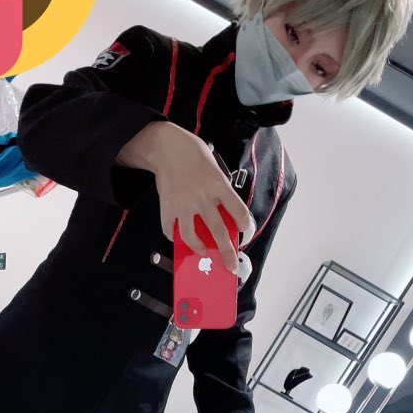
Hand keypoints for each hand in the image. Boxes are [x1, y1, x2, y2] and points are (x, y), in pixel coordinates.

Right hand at [152, 125, 254, 272]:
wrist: (167, 146)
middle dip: (227, 253)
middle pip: (219, 232)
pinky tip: (178, 237)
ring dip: (198, 248)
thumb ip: (220, 191)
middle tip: (230, 265)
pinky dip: (174, 236)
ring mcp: (184, 204)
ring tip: (202, 252)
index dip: (246, 226)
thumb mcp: (215, 169)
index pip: (239, 212)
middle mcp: (203, 198)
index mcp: (219, 186)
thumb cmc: (193, 154)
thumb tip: (223, 214)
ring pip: (192, 237)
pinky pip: (170, 229)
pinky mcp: (167, 207)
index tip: (245, 231)